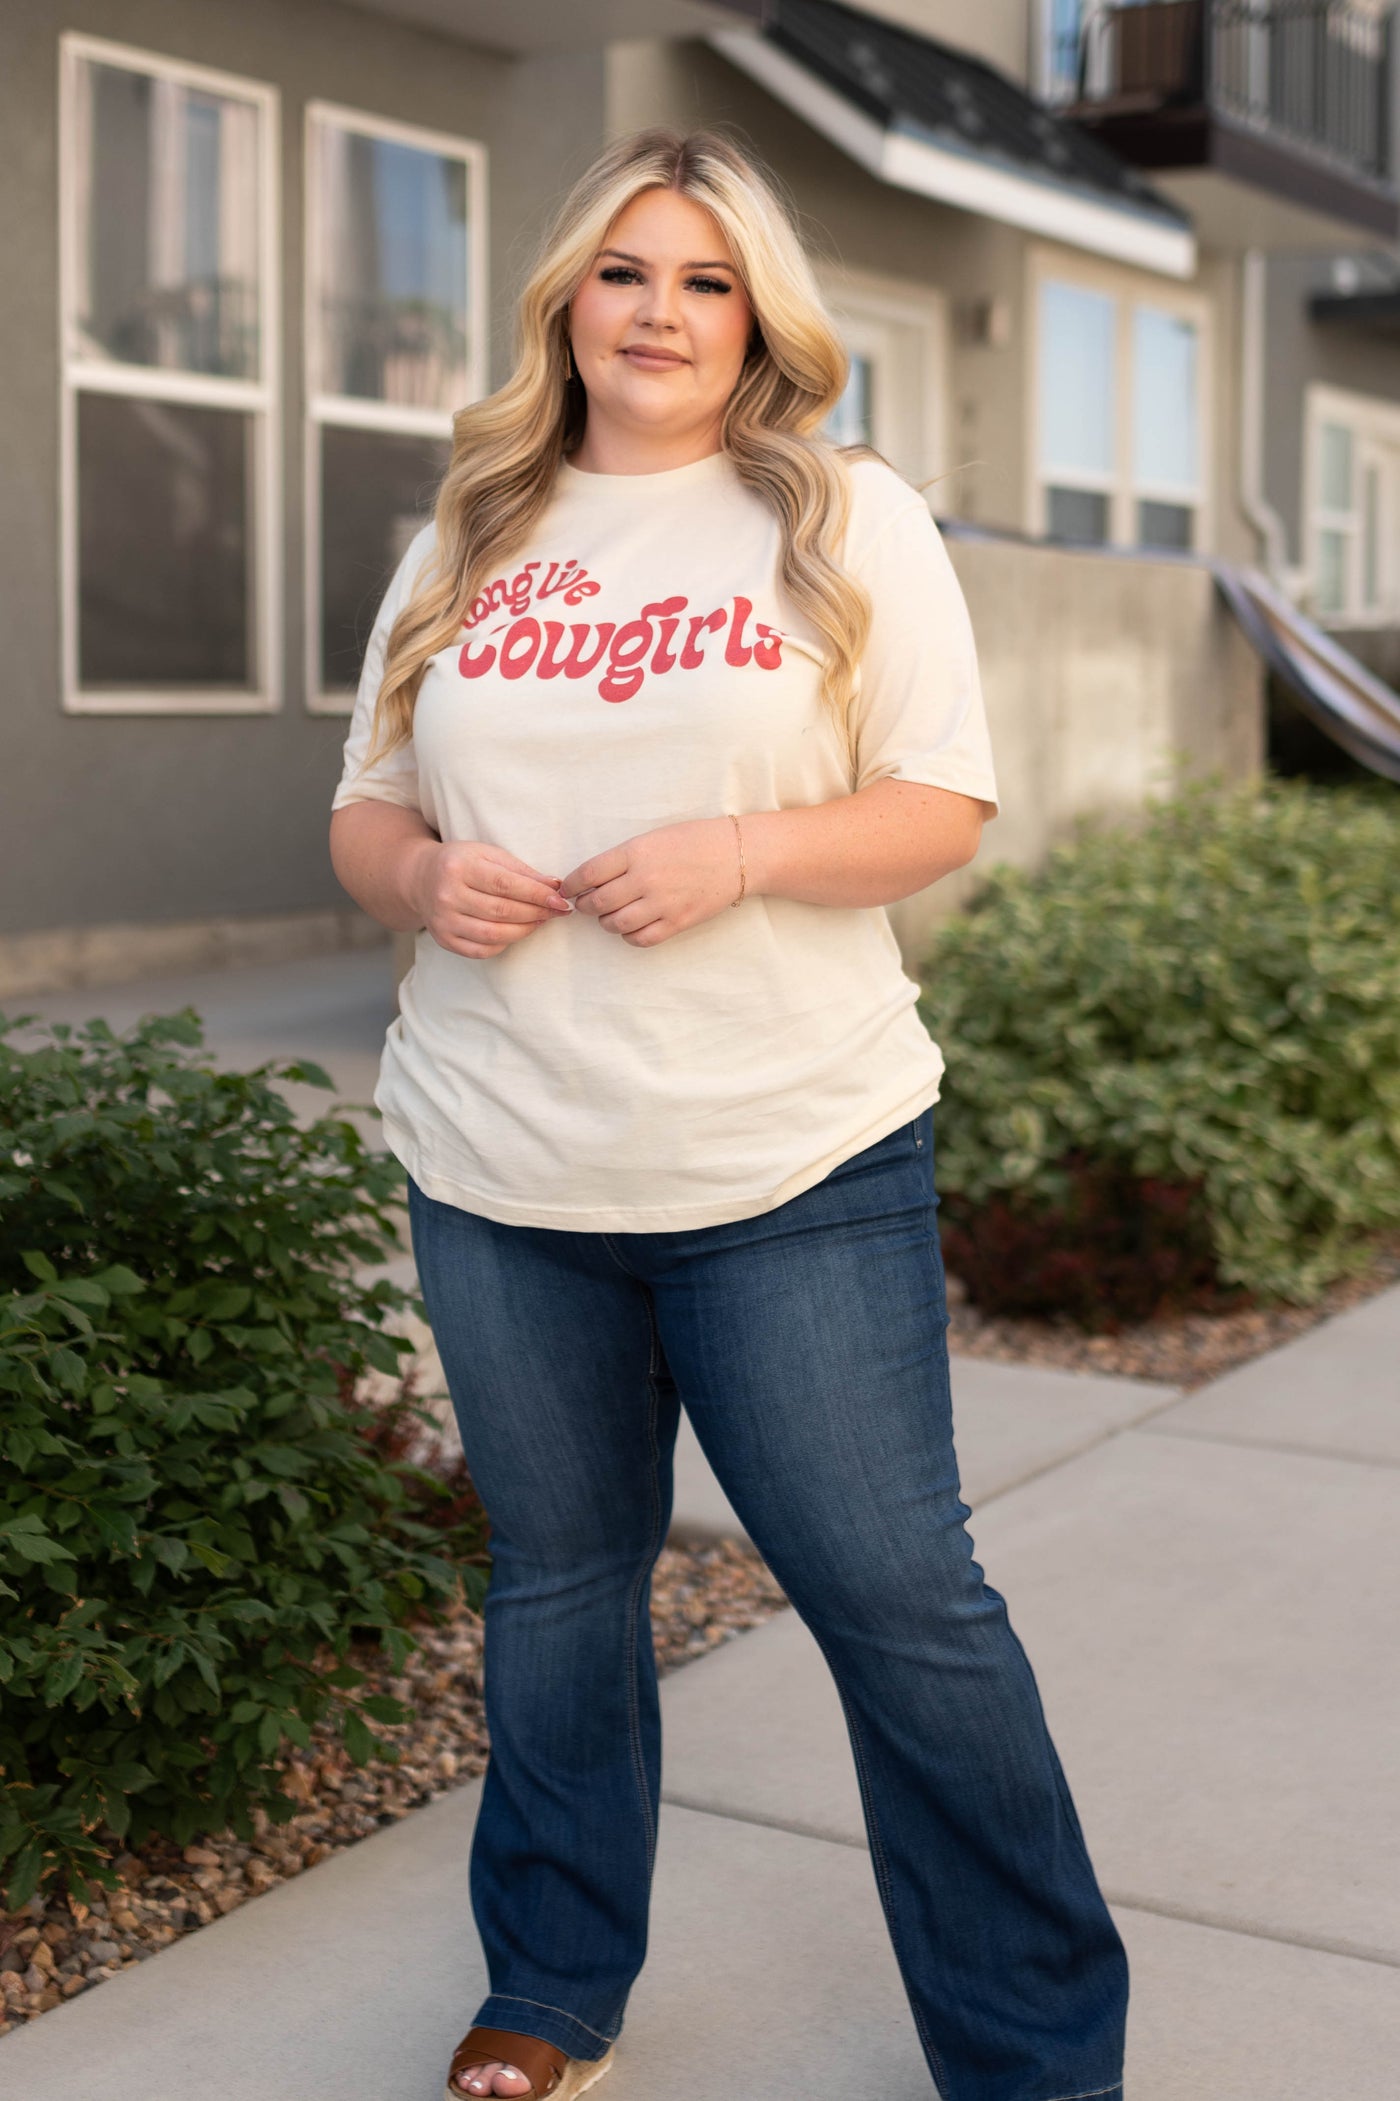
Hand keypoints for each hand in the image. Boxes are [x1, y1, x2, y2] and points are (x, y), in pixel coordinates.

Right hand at [407, 839, 572, 958]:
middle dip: (536, 913)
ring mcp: (443, 921)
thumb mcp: (488, 854)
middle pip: (501, 911)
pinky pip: (482, 950)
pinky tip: (517, 931)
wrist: (421, 878)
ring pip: (494, 934)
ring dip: (525, 930)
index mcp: (458, 867)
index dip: (537, 894)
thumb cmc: (462, 863)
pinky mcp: (444, 940)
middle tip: (557, 912)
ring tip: (541, 921)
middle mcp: (446, 895)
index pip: (505, 884)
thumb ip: (521, 870)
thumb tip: (555, 886)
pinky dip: (505, 943)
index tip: (560, 900)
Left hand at [560, 818, 742, 946]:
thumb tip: (591, 879)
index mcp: (636, 851)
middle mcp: (645, 878)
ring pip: (615, 924)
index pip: (588, 873)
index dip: (571, 885)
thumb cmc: (694, 840)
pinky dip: (629, 936)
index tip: (568, 889)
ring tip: (610, 915)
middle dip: (585, 906)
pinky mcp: (678, 922)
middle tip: (586, 904)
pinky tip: (632, 927)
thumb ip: (623, 858)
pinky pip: (640, 939)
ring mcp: (662, 903)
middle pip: (597, 903)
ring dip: (606, 922)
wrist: (737, 854)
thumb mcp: (653, 838)